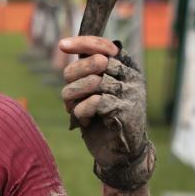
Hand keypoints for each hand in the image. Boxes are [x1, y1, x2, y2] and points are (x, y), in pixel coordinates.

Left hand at [59, 35, 154, 191]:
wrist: (122, 152)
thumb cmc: (105, 119)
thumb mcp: (97, 91)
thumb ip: (88, 72)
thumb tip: (67, 46)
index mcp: (127, 68)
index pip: (104, 46)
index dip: (82, 43)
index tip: (61, 45)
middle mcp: (132, 77)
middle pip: (95, 62)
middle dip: (73, 76)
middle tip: (69, 94)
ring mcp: (130, 92)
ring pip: (93, 81)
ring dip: (74, 96)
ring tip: (73, 107)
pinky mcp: (125, 110)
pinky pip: (95, 101)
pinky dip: (81, 110)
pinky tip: (82, 119)